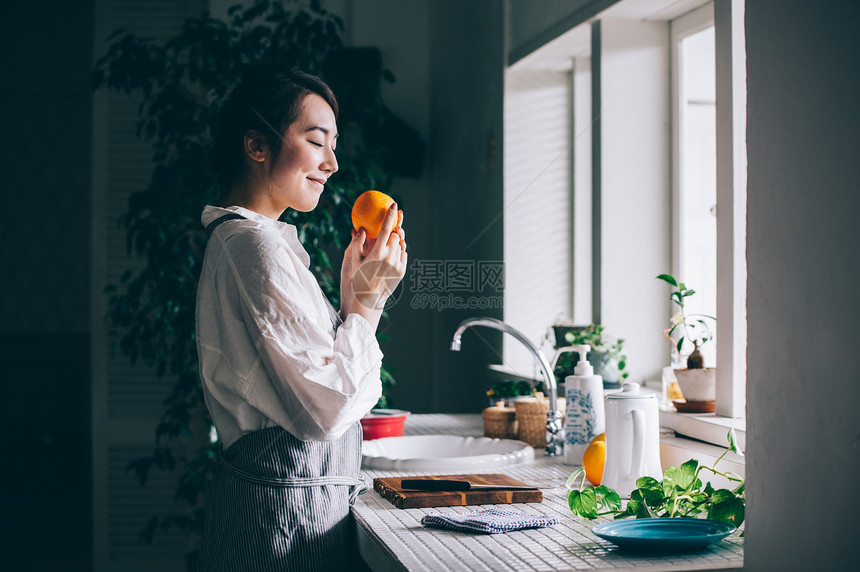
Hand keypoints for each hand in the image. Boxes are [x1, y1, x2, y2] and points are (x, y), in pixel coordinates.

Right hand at [341, 204, 406, 328]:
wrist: (368, 300)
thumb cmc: (356, 279)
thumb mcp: (352, 261)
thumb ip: (356, 243)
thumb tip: (360, 229)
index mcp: (377, 253)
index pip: (386, 229)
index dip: (390, 215)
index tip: (394, 204)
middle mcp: (390, 258)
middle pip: (396, 235)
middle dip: (394, 229)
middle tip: (392, 224)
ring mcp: (397, 265)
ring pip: (401, 245)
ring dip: (396, 241)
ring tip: (390, 241)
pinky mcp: (402, 271)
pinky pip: (403, 255)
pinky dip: (399, 252)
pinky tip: (392, 253)